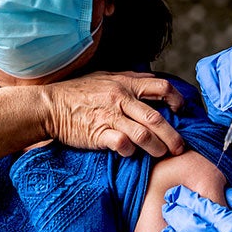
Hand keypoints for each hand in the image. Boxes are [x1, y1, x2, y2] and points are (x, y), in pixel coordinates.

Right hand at [40, 71, 184, 156]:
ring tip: (162, 154)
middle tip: (181, 147)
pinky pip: (123, 144)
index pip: (162, 88)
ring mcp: (110, 116)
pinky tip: (131, 154)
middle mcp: (121, 98)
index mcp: (126, 83)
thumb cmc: (78, 93)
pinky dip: (131, 151)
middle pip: (157, 118)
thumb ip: (129, 79)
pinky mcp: (99, 133)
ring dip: (157, 147)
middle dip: (173, 136)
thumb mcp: (105, 77)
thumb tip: (153, 80)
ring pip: (144, 134)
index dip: (177, 100)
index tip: (181, 111)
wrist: (49, 106)